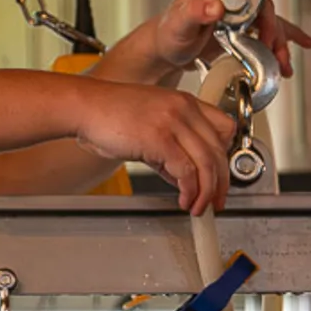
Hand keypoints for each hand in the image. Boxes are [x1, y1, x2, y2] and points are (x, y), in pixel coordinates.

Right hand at [73, 80, 234, 212]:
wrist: (84, 106)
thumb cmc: (109, 114)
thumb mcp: (150, 128)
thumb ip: (171, 152)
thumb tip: (184, 179)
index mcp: (185, 103)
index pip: (225, 128)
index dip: (226, 156)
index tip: (221, 176)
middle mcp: (183, 109)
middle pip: (219, 150)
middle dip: (222, 182)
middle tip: (217, 201)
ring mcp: (173, 121)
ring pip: (207, 163)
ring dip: (207, 191)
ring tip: (200, 207)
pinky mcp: (159, 138)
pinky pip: (186, 171)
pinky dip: (189, 190)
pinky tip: (184, 200)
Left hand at [146, 0, 310, 78]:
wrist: (164, 49)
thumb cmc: (168, 33)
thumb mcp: (178, 22)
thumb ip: (194, 11)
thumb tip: (214, 4)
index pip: (253, 0)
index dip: (264, 20)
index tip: (265, 40)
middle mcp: (232, 1)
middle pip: (266, 15)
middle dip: (277, 38)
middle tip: (278, 60)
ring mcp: (238, 17)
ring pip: (269, 27)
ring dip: (281, 46)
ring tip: (285, 65)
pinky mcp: (241, 31)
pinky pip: (267, 34)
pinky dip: (283, 40)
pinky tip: (301, 44)